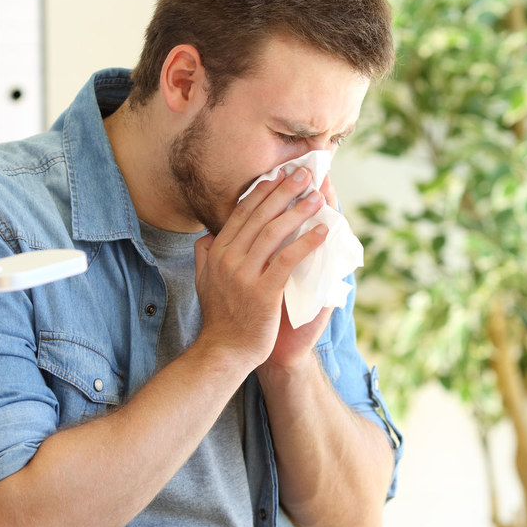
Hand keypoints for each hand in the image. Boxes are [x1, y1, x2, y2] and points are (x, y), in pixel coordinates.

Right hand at [193, 167, 328, 368]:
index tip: (279, 174)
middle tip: (304, 174)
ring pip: (274, 232)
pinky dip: (306, 242)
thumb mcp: (203, 281)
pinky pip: (288, 259)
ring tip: (318, 197)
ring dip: (298, 210)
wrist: (225, 352)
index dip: (262, 191)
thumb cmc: (221, 317)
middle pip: (260, 215)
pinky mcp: (263, 292)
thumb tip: (207, 236)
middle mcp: (229, 259)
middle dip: (284, 191)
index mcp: (218, 252)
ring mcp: (245, 275)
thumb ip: (205, 256)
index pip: (242, 213)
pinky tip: (322, 231)